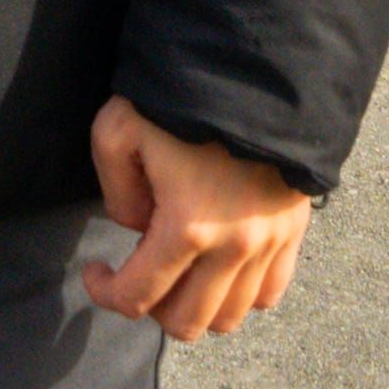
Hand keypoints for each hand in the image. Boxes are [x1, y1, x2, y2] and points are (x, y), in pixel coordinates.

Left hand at [81, 96, 310, 341]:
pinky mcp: (293, 229)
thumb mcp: (118, 128)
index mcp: (187, 226)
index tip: (96, 271)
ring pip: (230, 317)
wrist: (256, 65)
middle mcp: (234, 245)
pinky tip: (220, 265)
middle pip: (186, 322)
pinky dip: (242, 294)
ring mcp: (269, 242)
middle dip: (151, 307)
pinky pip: (271, 292)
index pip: (137, 297)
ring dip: (197, 305)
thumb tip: (138, 227)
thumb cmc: (182, 93)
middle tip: (139, 272)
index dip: (105, 293)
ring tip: (180, 271)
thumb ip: (116, 190)